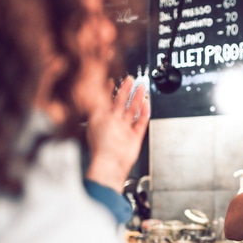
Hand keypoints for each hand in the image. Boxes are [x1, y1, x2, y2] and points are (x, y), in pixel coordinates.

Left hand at [85, 75, 150, 192]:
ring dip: (137, 99)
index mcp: (101, 118)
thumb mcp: (96, 118)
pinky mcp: (135, 137)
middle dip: (125, 91)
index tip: (111, 80)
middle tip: (130, 79)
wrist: (111, 162)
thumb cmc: (101, 144)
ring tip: (141, 87)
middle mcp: (113, 123)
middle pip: (120, 103)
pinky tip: (146, 104)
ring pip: (132, 111)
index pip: (105, 100)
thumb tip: (97, 88)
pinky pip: (141, 122)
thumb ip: (99, 103)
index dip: (108, 90)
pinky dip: (144, 113)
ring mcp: (124, 130)